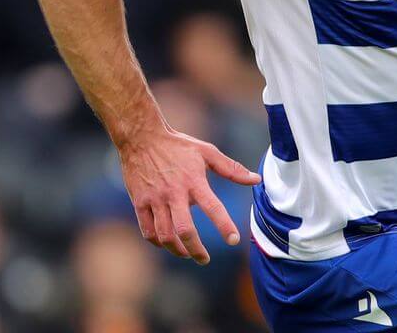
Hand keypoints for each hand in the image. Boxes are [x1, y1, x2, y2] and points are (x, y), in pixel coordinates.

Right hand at [118, 126, 260, 264]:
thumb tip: (256, 180)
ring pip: (165, 235)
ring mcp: (155, 199)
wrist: (142, 138)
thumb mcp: (207, 152)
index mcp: (193, 180)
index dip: (224, 225)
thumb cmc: (178, 145)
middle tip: (205, 259)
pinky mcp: (140, 203)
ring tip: (187, 254)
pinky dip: (158, 242)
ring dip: (177, 250)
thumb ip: (232, 168)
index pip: (213, 207)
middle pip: (185, 230)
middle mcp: (174, 193)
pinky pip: (148, 231)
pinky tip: (167, 243)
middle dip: (196, 249)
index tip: (233, 240)